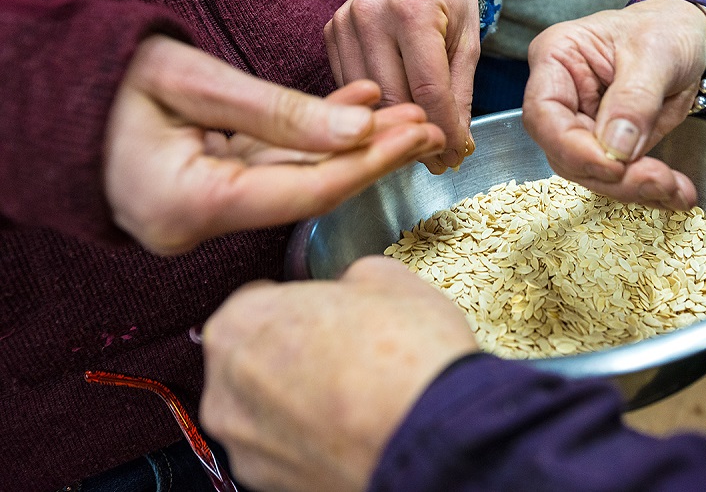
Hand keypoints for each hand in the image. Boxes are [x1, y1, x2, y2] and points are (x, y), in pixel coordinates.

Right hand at [104, 35, 445, 254]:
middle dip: (372, 157)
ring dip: (352, 147)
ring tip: (405, 116)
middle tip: (429, 127)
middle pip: (309, 192)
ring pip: (297, 181)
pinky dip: (315, 141)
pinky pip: (275, 170)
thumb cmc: (105, 79)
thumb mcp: (191, 80)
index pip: (302, 193)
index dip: (365, 164)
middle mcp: (199, 224)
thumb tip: (358, 133)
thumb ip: (276, 112)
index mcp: (187, 206)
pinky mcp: (212, 195)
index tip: (415, 134)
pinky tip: (358, 112)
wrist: (51, 95)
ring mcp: (206, 214)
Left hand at [200, 257, 478, 491]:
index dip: (298, 303)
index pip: (254, 301)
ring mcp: (245, 447)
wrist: (436, 434)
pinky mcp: (271, 486)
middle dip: (291, 355)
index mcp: (239, 324)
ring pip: (266, 413)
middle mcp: (225, 389)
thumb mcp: (385, 278)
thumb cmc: (408, 353)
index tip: (326, 313)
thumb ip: (347, 279)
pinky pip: (286, 452)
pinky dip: (312, 442)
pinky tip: (354, 429)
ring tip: (355, 396)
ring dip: (298, 403)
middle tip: (344, 353)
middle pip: (252, 360)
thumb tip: (350, 289)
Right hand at [325, 0, 479, 174]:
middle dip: (417, 136)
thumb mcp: (468, 43)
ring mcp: (344, 23)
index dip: (442, 130)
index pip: (427, 89)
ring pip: (365, 99)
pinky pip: (349, 87)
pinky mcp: (330, 34)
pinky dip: (371, 110)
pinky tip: (392, 123)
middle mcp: (371, 13)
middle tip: (439, 162)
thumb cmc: (450, 0)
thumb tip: (455, 147)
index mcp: (412, 9)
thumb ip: (460, 94)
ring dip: (392, 130)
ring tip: (417, 148)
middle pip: (392, 98)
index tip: (453, 156)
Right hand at [522, 0, 705, 209]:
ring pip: (590, 172)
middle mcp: (561, 95)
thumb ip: (635, 98)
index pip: (544, 113)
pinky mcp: (605, 147)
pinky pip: (617, 177)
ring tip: (676, 189)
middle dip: (612, 175)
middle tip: (659, 181)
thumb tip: (615, 147)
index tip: (614, 165)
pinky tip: (677, 194)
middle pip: (565, 152)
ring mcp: (581, 124)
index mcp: (556, 58)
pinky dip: (647, 190)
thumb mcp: (656, 52)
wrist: (689, 39)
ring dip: (633, 188)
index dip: (572, 147)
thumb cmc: (665, 30)